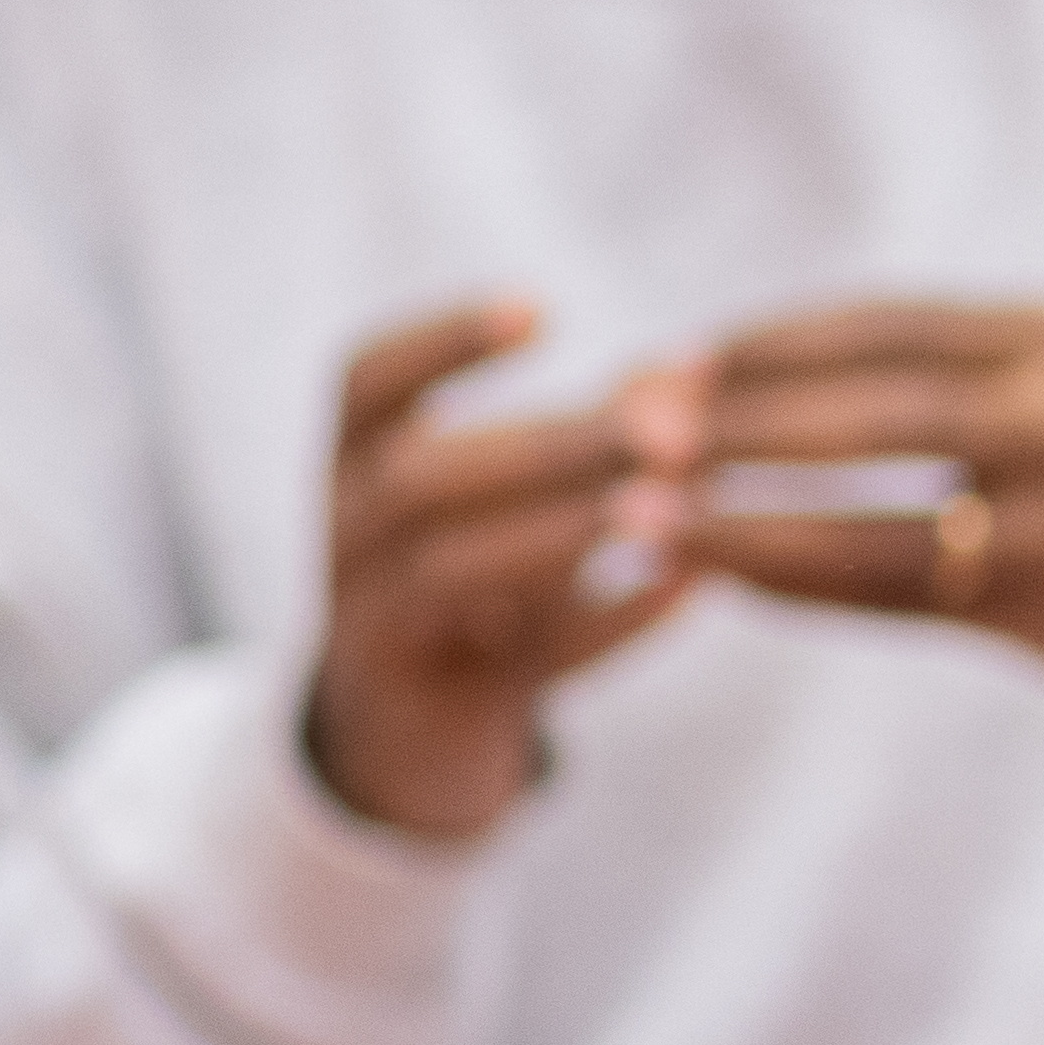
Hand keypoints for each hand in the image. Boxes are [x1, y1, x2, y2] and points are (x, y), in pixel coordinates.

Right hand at [304, 300, 693, 838]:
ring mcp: (382, 628)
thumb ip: (593, 435)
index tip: (539, 307)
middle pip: (421, 479)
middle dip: (550, 447)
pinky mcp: (438, 704)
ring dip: (564, 533)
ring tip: (668, 507)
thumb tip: (693, 364)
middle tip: (673, 428)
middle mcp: (350, 540)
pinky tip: (684, 590)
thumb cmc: (480, 581)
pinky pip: (517, 664)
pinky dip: (604, 626)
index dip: (441, 344)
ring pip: (450, 573)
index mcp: (355, 466)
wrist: (414, 737)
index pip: (363, 385)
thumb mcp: (513, 502)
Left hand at [649, 302, 1043, 716]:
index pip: (885, 331)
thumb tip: (703, 369)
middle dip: (744, 426)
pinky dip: (803, 585)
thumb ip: (911, 367)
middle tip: (628, 431)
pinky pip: (900, 597)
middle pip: (880, 420)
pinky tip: (722, 576)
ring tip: (643, 521)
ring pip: (883, 527)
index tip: (659, 361)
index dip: (767, 346)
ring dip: (750, 526)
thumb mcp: (1037, 372)